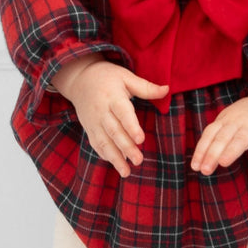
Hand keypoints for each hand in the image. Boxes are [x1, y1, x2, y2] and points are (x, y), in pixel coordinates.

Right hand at [54, 55, 168, 177]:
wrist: (79, 79)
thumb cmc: (107, 76)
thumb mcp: (126, 76)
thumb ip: (146, 87)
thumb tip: (167, 89)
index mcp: (112, 96)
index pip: (122, 113)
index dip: (131, 127)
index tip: (141, 139)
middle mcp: (101, 110)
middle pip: (114, 131)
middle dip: (126, 147)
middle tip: (139, 160)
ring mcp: (93, 121)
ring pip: (103, 141)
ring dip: (115, 158)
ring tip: (126, 172)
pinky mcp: (89, 128)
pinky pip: (96, 144)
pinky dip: (104, 155)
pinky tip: (115, 164)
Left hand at [190, 80, 247, 175]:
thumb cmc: (245, 119)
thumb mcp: (228, 124)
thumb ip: (217, 140)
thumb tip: (201, 164)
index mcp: (224, 121)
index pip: (209, 134)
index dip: (201, 150)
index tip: (195, 167)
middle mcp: (237, 122)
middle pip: (222, 138)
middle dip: (212, 153)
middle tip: (205, 170)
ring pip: (242, 138)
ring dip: (232, 150)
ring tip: (223, 162)